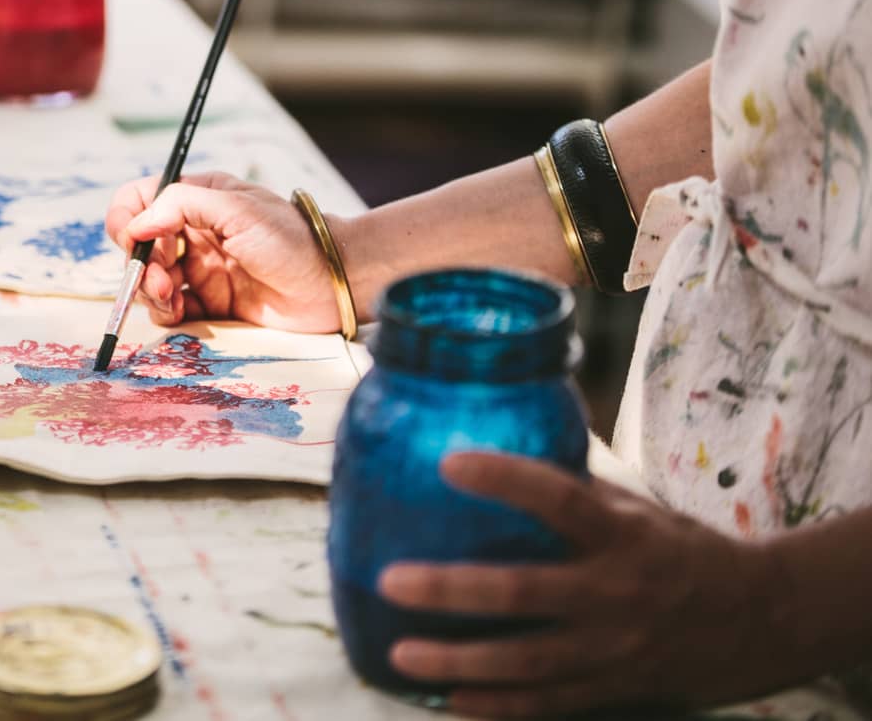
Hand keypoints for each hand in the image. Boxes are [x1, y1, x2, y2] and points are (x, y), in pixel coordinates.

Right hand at [104, 172, 340, 331]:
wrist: (331, 285)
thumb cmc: (291, 239)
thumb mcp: (237, 208)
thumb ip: (181, 205)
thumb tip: (137, 224)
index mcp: (197, 200)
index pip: (141, 200)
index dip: (126, 218)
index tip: (132, 239)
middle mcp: (193, 233)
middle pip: (140, 247)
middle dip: (141, 264)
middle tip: (162, 280)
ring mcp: (199, 270)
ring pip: (150, 281)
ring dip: (150, 291)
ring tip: (170, 299)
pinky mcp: (209, 304)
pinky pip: (170, 310)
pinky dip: (165, 313)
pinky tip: (179, 313)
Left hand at [376, 452, 786, 718]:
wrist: (764, 622)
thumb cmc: (683, 551)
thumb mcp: (641, 511)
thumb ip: (577, 494)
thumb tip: (501, 459)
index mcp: (624, 536)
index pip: (559, 499)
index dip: (504, 479)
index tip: (448, 462)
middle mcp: (617, 594)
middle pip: (524, 593)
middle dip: (453, 589)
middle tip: (391, 580)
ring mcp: (613, 649)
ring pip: (525, 661)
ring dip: (458, 660)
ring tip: (400, 653)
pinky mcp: (613, 688)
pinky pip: (545, 703)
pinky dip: (496, 706)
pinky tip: (449, 700)